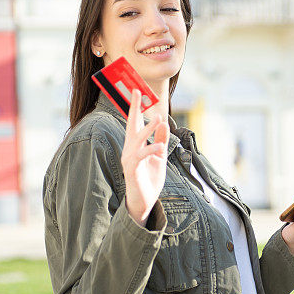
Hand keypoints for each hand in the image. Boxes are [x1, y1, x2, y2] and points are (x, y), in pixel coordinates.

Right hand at [121, 89, 168, 226]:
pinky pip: (142, 156)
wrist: (144, 202)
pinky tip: (161, 148)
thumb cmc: (149, 179)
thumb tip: (164, 123)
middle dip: (133, 108)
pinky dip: (152, 150)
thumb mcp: (159, 157)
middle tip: (137, 93)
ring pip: (137, 139)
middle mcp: (129, 149)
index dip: (135, 107)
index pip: (134, 122)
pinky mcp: (132, 169)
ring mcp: (129, 159)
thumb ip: (161, 141)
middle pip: (131, 125)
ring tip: (159, 119)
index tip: (136, 91)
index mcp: (135, 145)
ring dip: (148, 128)